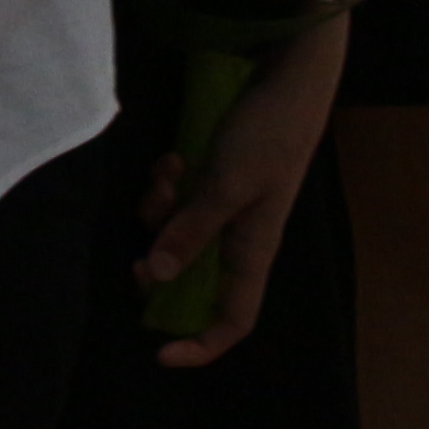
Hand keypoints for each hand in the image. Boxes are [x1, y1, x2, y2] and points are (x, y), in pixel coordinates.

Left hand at [134, 11, 349, 369]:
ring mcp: (225, 207)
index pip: (233, 321)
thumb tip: (155, 277)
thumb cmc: (268, 134)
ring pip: (176, 234)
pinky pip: (179, 199)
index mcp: (253, 251)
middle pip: (191, 278)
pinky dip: (169, 184)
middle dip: (159, 265)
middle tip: (136, 252)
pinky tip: (174, 158)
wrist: (291, 76)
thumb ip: (191, 231)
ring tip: (167, 174)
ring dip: (160, 210)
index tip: (159, 353)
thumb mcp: (225, 184)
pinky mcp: (214, 179)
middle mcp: (238, 237)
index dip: (202, 345)